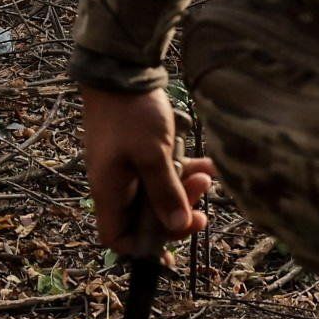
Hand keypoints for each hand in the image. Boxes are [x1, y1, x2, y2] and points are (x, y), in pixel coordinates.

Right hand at [82, 84, 215, 258]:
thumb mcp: (153, 155)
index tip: (175, 241)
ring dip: (185, 189)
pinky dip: (184, 171)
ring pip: (159, 194)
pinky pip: (163, 172)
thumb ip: (166, 193)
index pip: (118, 238)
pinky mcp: (139, 152)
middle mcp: (116, 185)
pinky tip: (207, 163)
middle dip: (177, 212)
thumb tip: (177, 227)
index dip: (143, 248)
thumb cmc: (132, 114)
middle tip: (203, 199)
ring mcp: (127, 168)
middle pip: (147, 219)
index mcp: (110, 192)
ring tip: (208, 175)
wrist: (122, 70)